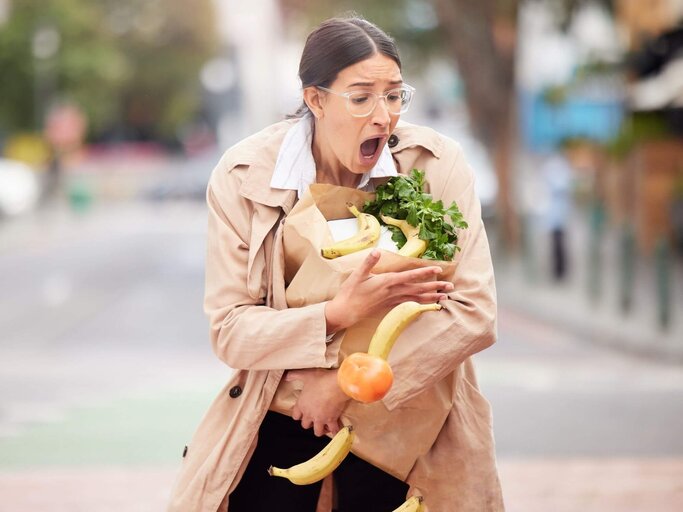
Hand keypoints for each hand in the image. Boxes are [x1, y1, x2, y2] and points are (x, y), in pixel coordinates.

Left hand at [285, 369, 350, 436]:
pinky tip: (336, 428)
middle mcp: (309, 414)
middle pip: (305, 425)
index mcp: (302, 404)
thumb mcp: (306, 375)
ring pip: (317, 432)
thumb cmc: (321, 380)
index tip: (303, 412)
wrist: (336, 385)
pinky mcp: (331, 420)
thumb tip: (286, 376)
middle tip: (314, 418)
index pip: (295, 416)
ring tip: (325, 426)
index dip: (299, 415)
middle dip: (309, 423)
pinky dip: (335, 431)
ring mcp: (320, 419)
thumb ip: (295, 376)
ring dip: (320, 429)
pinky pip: (333, 430)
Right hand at [325, 250, 452, 331]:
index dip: (425, 272)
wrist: (345, 312)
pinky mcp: (391, 307)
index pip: (410, 276)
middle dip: (436, 287)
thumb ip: (368, 262)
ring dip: (432, 298)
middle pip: (419, 289)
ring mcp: (393, 301)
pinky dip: (421, 305)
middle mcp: (393, 292)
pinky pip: (410, 306)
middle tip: (451, 286)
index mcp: (387, 281)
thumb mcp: (357, 274)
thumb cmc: (350, 292)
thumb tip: (376, 250)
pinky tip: (429, 306)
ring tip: (446, 297)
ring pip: (417, 299)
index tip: (438, 269)